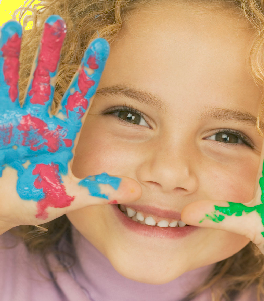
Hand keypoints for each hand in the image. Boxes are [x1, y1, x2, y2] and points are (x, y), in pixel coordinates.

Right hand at [0, 16, 139, 228]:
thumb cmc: (32, 202)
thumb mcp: (69, 195)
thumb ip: (99, 190)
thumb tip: (137, 191)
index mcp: (61, 136)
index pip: (79, 99)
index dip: (89, 73)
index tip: (102, 46)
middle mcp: (40, 122)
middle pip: (49, 81)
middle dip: (53, 52)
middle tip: (59, 21)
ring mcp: (17, 119)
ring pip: (23, 78)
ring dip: (25, 53)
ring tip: (30, 23)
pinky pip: (1, 87)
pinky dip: (2, 64)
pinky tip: (7, 35)